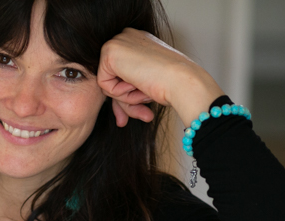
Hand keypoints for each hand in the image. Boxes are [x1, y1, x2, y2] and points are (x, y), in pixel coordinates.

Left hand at [96, 28, 223, 127]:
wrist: (181, 81)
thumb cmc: (171, 84)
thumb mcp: (146, 84)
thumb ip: (129, 91)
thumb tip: (119, 118)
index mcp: (138, 42)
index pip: (121, 73)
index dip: (128, 93)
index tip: (143, 102)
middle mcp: (126, 37)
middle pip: (112, 78)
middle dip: (126, 98)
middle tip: (146, 102)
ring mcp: (117, 42)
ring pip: (107, 83)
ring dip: (125, 96)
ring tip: (145, 90)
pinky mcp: (109, 52)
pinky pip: (103, 85)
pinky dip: (119, 93)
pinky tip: (137, 84)